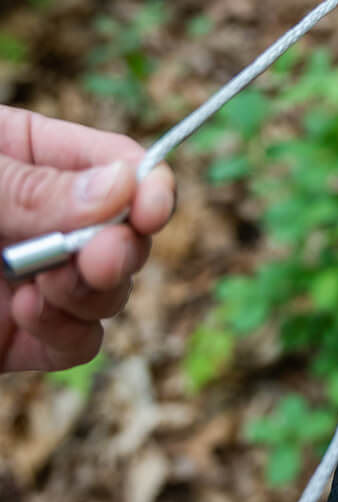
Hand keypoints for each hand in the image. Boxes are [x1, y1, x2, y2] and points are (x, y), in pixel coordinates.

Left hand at [0, 106, 174, 371]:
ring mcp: (37, 281)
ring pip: (113, 289)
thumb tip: (123, 186)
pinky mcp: (20, 340)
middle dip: (125, 247)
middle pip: (131, 231)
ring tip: (41, 288)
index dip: (150, 185)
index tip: (154, 208)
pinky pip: (79, 343)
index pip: (120, 165)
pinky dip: (68, 333)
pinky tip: (24, 315)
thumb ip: (31, 186)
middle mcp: (46, 220)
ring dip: (94, 291)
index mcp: (32, 158)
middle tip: (101, 260)